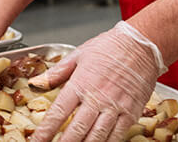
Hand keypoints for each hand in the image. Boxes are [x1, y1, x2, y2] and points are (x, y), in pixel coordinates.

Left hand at [29, 21, 166, 141]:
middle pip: (75, 132)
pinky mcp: (130, 113)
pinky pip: (116, 137)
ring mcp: (115, 107)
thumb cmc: (110, 47)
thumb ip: (57, 72)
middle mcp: (97, 98)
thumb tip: (36, 83)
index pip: (57, 114)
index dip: (45, 132)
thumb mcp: (79, 54)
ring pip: (95, 138)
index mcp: (81, 83)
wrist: (141, 44)